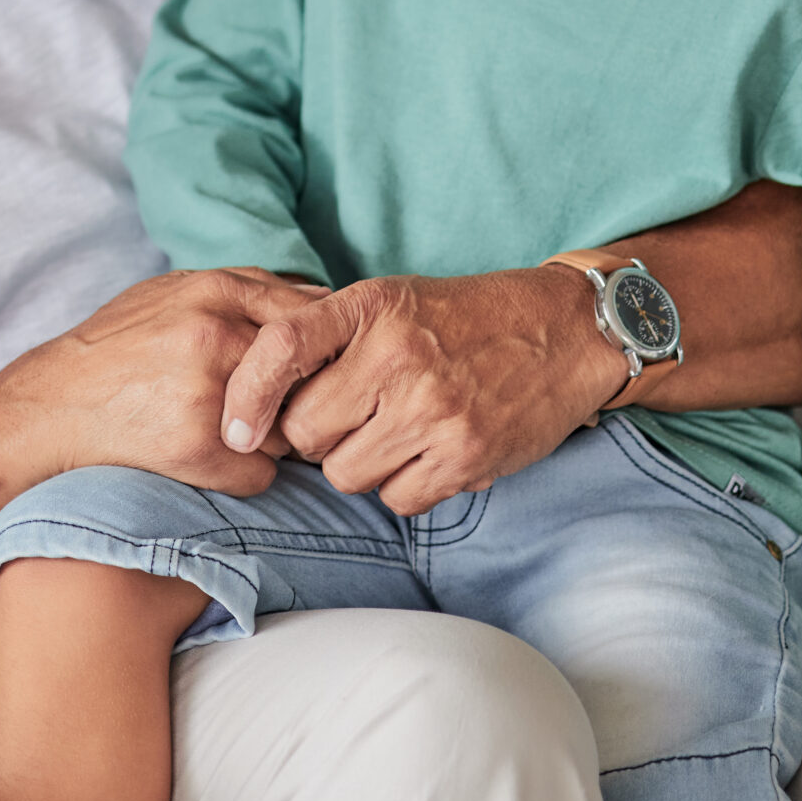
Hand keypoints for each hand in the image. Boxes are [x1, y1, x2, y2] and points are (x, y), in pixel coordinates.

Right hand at [0, 268, 331, 497]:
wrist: (51, 407)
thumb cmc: (115, 348)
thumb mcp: (170, 294)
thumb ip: (239, 291)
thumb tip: (317, 301)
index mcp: (214, 291)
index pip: (310, 318)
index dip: (316, 350)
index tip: (306, 370)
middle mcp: (216, 335)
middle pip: (308, 374)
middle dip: (301, 396)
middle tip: (276, 409)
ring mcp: (208, 392)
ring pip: (290, 427)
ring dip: (272, 439)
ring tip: (228, 433)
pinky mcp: (198, 446)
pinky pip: (261, 475)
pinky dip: (243, 475)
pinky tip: (207, 461)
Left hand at [219, 269, 627, 514]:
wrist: (564, 332)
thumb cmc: (460, 319)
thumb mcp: (389, 301)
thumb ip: (326, 338)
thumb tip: (252, 400)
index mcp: (370, 308)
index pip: (280, 350)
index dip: (246, 397)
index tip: (237, 432)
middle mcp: (398, 356)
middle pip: (306, 432)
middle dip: (313, 438)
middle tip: (345, 421)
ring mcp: (433, 410)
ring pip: (347, 474)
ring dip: (358, 464)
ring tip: (390, 433)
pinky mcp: (466, 455)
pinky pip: (397, 498)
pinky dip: (401, 487)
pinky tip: (423, 453)